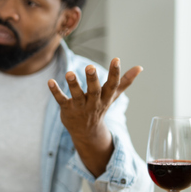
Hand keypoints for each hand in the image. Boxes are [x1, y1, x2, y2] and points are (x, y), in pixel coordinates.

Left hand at [48, 58, 142, 175]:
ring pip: (77, 95)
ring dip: (73, 84)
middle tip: (90, 67)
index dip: (115, 72)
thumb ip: (125, 82)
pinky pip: (61, 100)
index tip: (116, 59)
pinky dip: (55, 91)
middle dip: (93, 79)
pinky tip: (50, 81)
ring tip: (69, 73)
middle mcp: (94, 102)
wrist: (86, 132)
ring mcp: (80, 107)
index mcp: (106, 97)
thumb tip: (140, 67)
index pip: (112, 84)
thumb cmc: (100, 108)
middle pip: (94, 90)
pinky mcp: (67, 109)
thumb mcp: (113, 96)